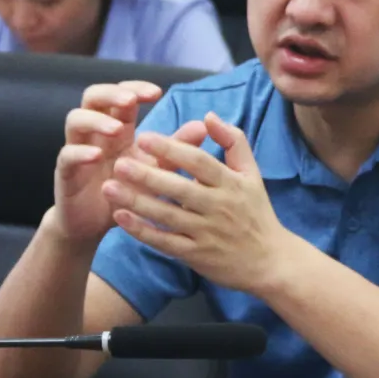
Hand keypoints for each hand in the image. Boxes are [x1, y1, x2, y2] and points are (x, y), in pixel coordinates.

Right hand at [52, 81, 206, 244]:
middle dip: (111, 93)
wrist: (97, 225)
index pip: (121, 95)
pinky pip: (67, 156)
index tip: (157, 92)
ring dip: (96, 120)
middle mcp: (95, 133)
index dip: (136, 88)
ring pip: (75, 120)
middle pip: (93, 97)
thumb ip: (174, 148)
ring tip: (116, 128)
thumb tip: (202, 126)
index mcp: (118, 128)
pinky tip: (96, 156)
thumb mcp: (155, 169)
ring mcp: (77, 150)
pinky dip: (80, 153)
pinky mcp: (65, 173)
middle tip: (131, 99)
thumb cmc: (127, 192)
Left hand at [102, 112, 294, 293]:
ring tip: (108, 186)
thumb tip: (209, 115)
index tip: (145, 137)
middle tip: (119, 161)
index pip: (199, 162)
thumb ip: (234, 141)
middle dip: (147, 175)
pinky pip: (164, 242)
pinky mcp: (196, 255)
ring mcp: (206, 233)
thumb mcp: (252, 174)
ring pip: (166, 216)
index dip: (172, 149)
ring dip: (136, 201)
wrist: (270, 262)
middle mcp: (218, 207)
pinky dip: (142, 231)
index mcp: (231, 183)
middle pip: (179, 189)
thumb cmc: (257, 213)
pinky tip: (120, 217)